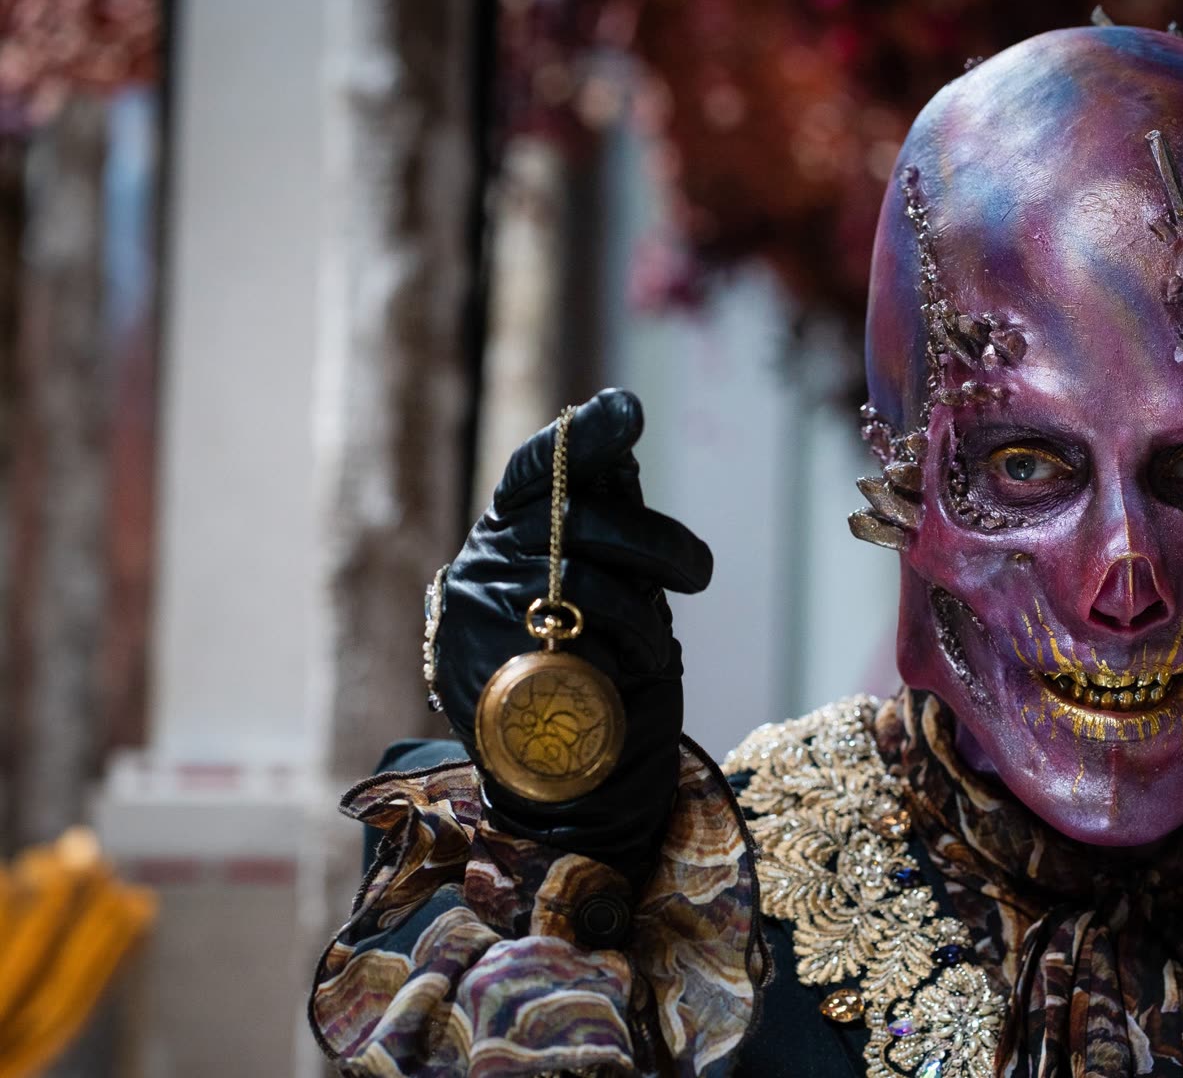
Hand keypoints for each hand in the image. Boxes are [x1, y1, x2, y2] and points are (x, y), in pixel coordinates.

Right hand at [434, 388, 711, 878]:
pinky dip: (615, 649)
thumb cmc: (599, 670)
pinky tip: (625, 672)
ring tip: (657, 644)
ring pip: (581, 576)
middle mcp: (486, 558)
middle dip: (656, 540)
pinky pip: (567, 638)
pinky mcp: (480, 663)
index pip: (542, 463)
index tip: (628, 408)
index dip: (586, 435)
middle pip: (579, 516)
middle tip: (700, 572)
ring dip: (641, 610)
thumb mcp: (612, 589)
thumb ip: (608, 529)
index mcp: (515, 528)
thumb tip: (621, 454)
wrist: (566, 780)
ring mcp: (478, 609)